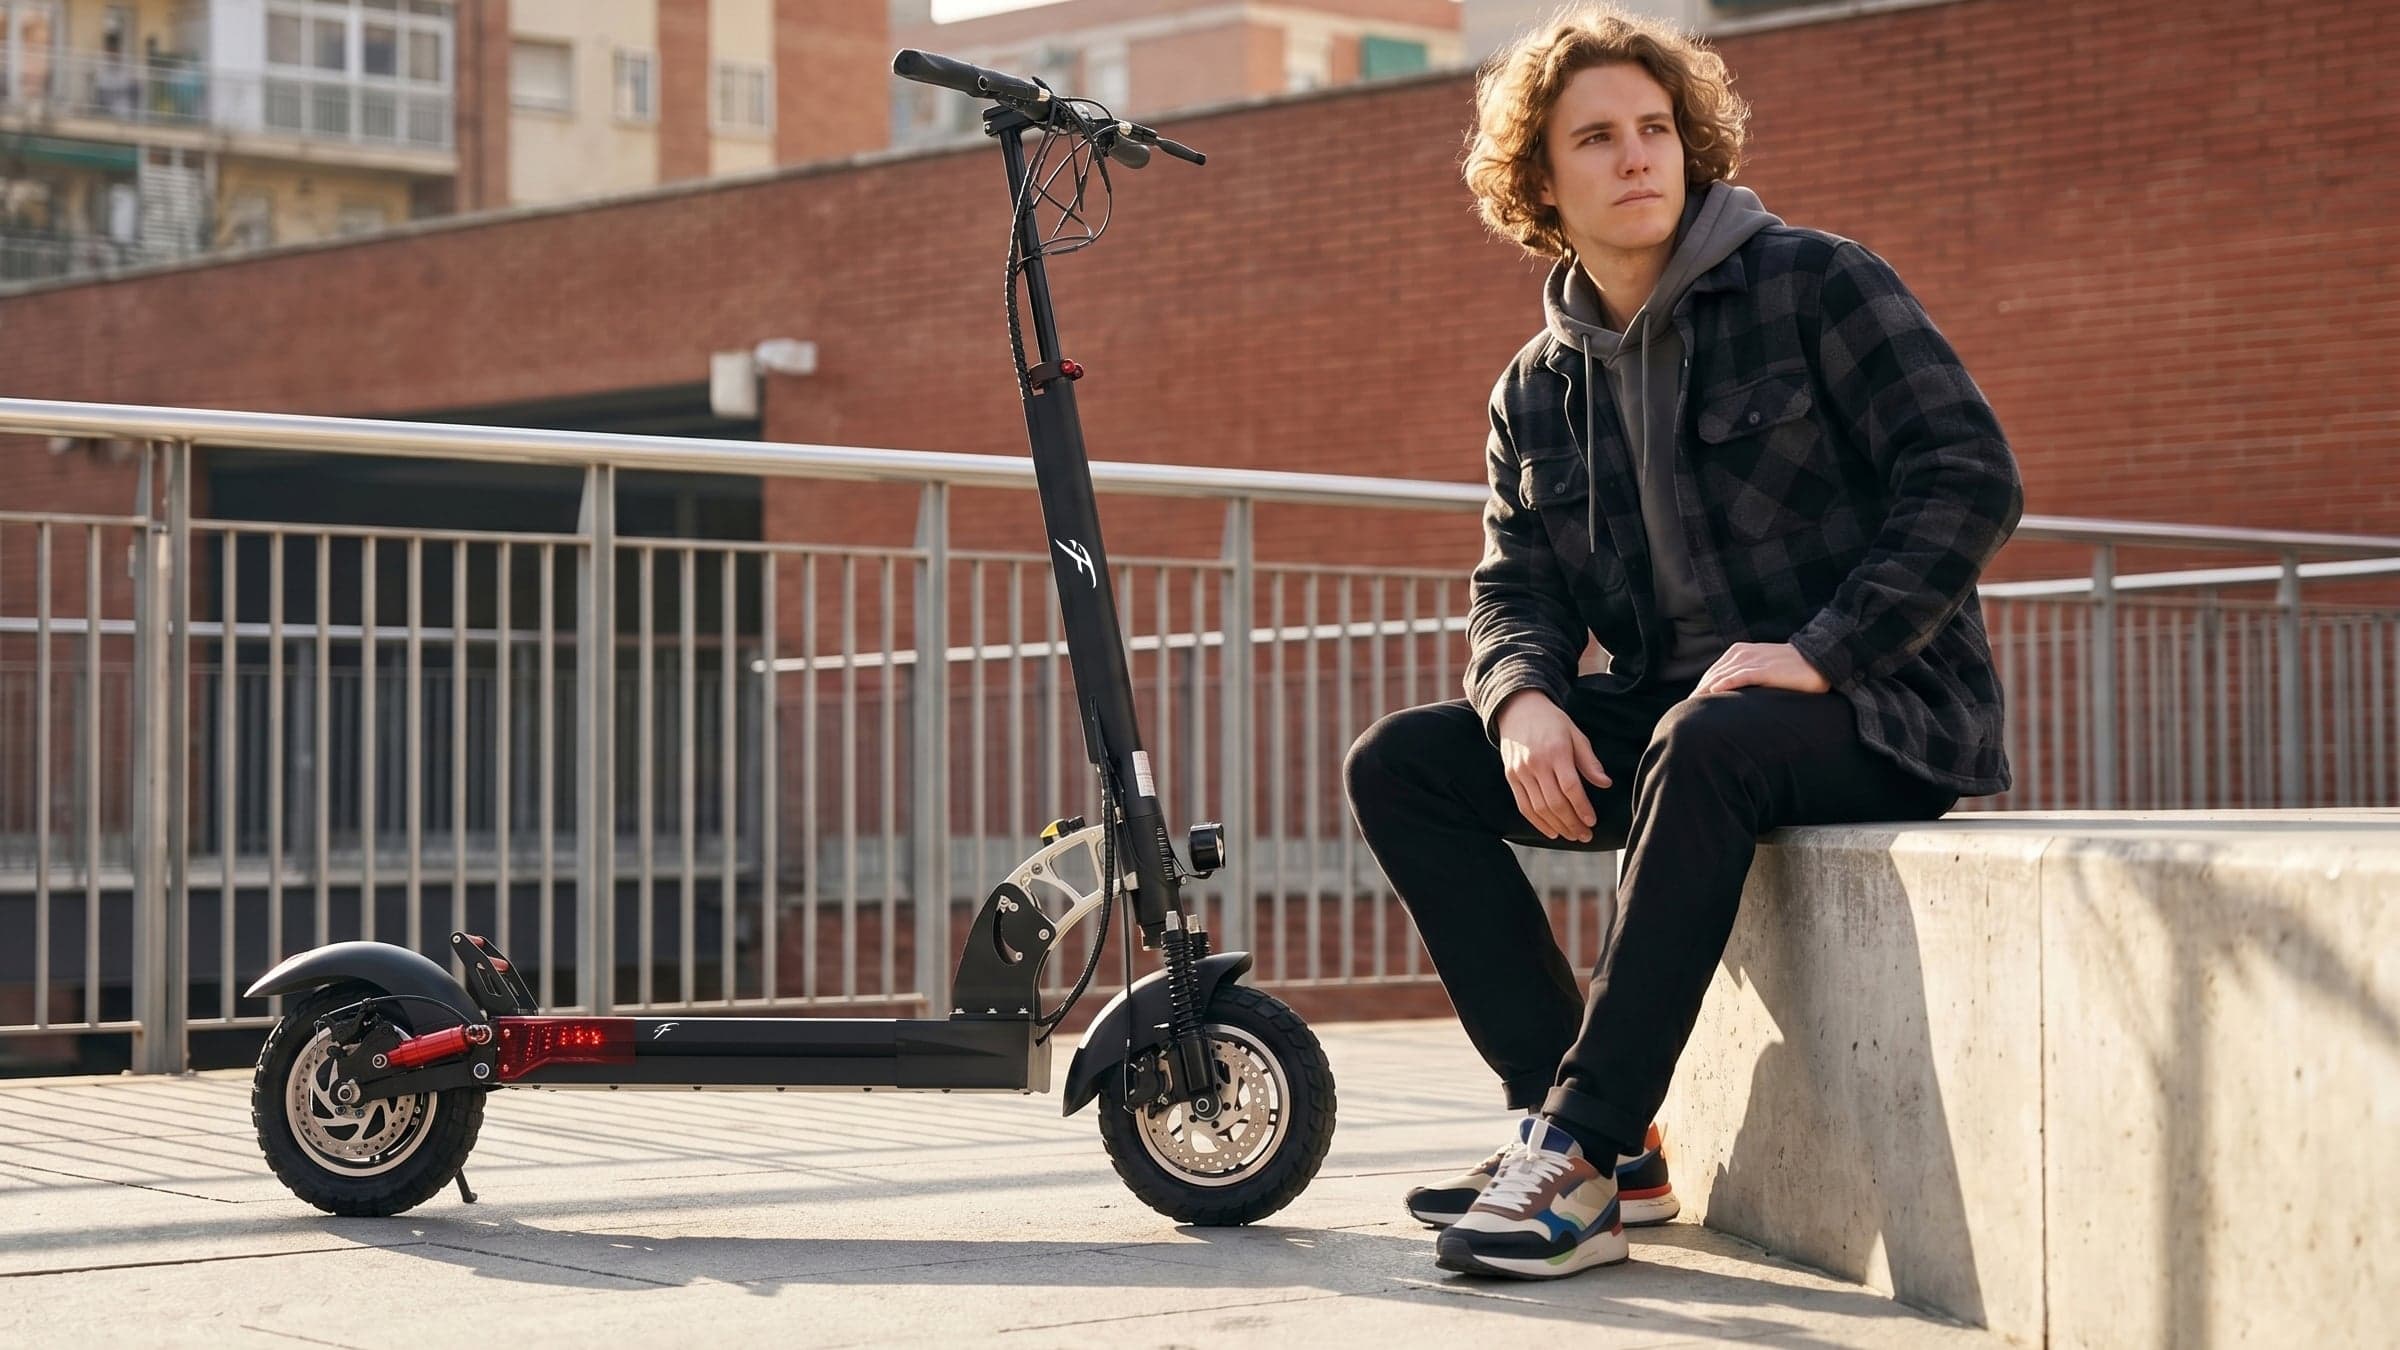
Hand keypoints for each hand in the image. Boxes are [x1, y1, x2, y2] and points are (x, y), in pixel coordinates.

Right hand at [1494, 689, 1610, 842]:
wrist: (1518, 709)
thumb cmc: (1552, 722)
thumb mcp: (1576, 735)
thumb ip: (1590, 761)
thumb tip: (1605, 784)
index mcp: (1556, 751)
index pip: (1570, 787)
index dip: (1582, 807)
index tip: (1592, 821)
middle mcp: (1536, 763)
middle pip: (1555, 802)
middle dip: (1572, 823)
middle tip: (1585, 835)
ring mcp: (1521, 771)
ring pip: (1539, 808)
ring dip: (1557, 826)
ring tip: (1571, 835)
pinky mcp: (1511, 777)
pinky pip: (1523, 806)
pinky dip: (1537, 823)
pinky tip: (1551, 832)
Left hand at [1694, 642, 1831, 696]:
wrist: (1817, 661)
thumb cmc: (1790, 668)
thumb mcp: (1761, 668)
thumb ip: (1745, 676)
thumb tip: (1729, 694)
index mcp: (1738, 652)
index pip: (1713, 673)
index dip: (1700, 689)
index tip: (1691, 706)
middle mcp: (1742, 653)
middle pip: (1712, 675)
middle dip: (1699, 693)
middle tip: (1687, 711)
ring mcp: (1753, 660)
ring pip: (1721, 676)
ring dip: (1706, 691)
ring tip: (1694, 706)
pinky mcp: (1764, 669)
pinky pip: (1740, 676)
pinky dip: (1725, 684)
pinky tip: (1713, 693)